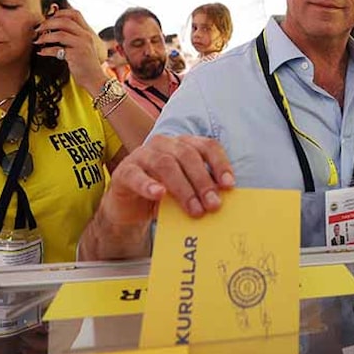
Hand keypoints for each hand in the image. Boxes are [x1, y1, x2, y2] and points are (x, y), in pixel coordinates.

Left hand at [34, 6, 106, 89]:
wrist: (95, 80)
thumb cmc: (86, 64)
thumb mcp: (83, 47)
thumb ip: (73, 37)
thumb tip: (54, 29)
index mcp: (87, 32)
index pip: (74, 14)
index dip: (60, 12)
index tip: (48, 17)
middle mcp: (85, 36)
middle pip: (64, 21)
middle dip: (48, 23)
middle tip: (38, 29)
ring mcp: (82, 46)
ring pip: (60, 34)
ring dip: (45, 37)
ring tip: (38, 41)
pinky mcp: (76, 56)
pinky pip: (57, 50)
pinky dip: (46, 50)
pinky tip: (41, 52)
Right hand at [94, 135, 235, 236]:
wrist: (129, 209)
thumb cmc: (163, 198)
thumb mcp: (185, 192)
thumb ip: (200, 191)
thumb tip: (221, 202)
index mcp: (183, 144)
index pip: (206, 146)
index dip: (220, 163)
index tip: (229, 185)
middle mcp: (163, 144)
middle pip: (187, 155)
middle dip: (203, 181)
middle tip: (213, 204)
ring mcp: (142, 155)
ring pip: (165, 164)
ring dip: (183, 188)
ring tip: (194, 209)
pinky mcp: (124, 172)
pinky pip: (136, 175)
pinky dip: (149, 185)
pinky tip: (159, 194)